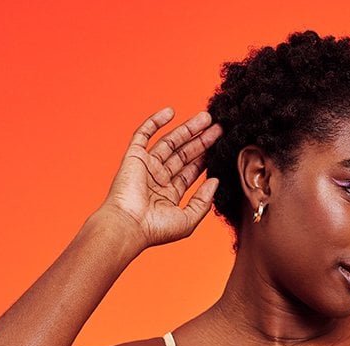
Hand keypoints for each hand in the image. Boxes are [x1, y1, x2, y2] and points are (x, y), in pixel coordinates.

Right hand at [97, 107, 223, 249]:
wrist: (128, 224)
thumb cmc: (156, 229)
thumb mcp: (188, 220)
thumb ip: (204, 201)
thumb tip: (215, 181)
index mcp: (169, 195)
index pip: (190, 172)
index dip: (205, 159)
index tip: (221, 146)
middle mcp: (158, 179)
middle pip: (184, 154)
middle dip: (201, 141)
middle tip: (218, 127)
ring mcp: (146, 166)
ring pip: (170, 142)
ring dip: (187, 129)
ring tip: (206, 117)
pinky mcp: (134, 156)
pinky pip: (144, 133)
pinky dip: (156, 121)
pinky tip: (171, 111)